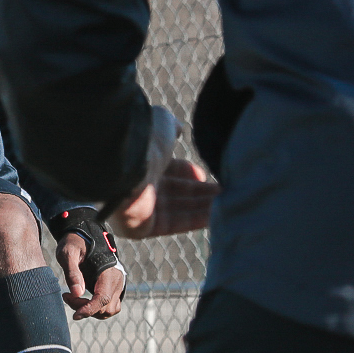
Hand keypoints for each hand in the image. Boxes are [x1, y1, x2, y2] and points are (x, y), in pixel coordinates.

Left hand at [56, 233, 125, 320]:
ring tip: (72, 298)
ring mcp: (118, 285)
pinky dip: (96, 309)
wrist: (84, 235)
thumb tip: (77, 293)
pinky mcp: (114, 288)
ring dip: (91, 311)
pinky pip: (109, 306)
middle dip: (85, 308)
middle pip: (105, 307)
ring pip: (109, 310)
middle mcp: (117, 280)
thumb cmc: (75, 243)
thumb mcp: (68, 253)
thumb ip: (72, 272)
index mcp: (108, 271)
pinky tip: (81, 300)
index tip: (75, 315)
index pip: (103, 298)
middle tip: (66, 296)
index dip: (89, 310)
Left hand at [109, 106, 218, 237]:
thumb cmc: (142, 141)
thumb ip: (171, 126)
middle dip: (202, 192)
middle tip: (226, 190)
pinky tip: (217, 214)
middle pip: (177, 193)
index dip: (188, 173)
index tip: (206, 173)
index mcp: (141, 164)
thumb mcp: (161, 124)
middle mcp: (140, 186)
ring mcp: (140, 209)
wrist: (123, 162)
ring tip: (230, 201)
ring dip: (205, 206)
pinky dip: (197, 219)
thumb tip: (179, 129)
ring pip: (179, 209)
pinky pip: (175, 224)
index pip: (169, 171)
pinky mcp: (142, 228)